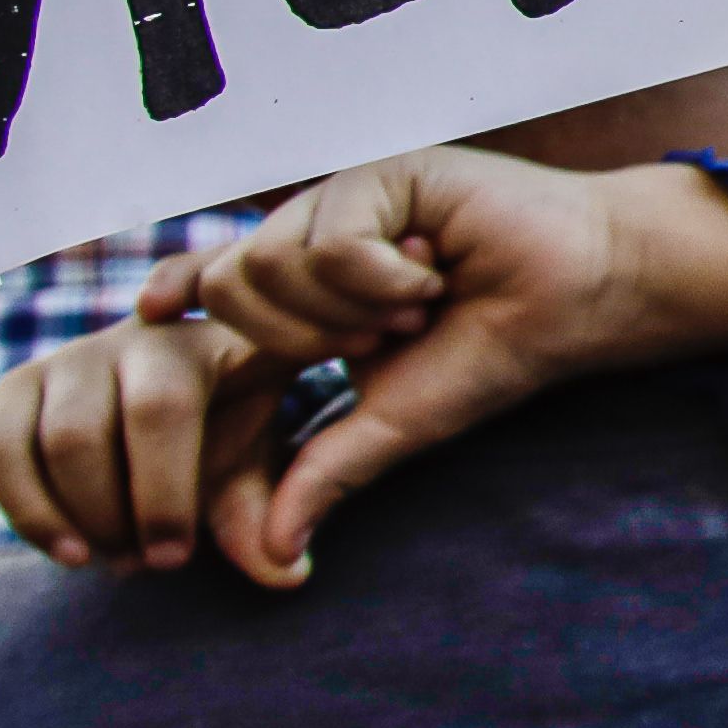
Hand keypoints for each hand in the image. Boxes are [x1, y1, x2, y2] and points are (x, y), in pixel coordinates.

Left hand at [0, 149, 727, 585]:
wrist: (581, 298)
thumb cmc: (498, 350)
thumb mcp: (396, 424)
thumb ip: (325, 473)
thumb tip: (270, 553)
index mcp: (306, 289)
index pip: (210, 291)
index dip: (170, 292)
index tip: (146, 317)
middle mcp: (312, 236)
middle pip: (227, 286)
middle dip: (302, 336)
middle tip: (381, 337)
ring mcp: (342, 200)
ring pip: (271, 261)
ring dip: (352, 306)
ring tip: (416, 302)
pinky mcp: (380, 174)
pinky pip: (332, 240)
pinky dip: (384, 276)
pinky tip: (434, 269)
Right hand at [0, 307, 285, 575]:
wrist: (185, 410)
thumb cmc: (230, 437)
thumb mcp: (256, 471)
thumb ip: (263, 517)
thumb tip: (287, 575)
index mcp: (202, 343)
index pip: (161, 407)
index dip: (161, 492)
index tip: (175, 559)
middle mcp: (131, 337)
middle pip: (86, 433)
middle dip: (111, 517)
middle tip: (150, 565)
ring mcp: (69, 356)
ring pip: (45, 445)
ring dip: (77, 521)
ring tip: (117, 560)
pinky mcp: (18, 387)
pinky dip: (27, 514)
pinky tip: (71, 553)